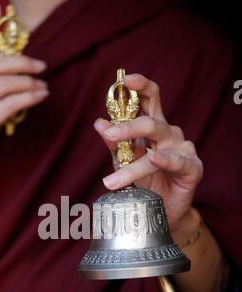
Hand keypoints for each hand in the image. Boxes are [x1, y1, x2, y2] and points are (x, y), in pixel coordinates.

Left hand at [94, 73, 202, 236]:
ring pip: (158, 148)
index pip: (150, 99)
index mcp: (154, 127)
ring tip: (112, 180)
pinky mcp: (193, 169)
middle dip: (128, 126)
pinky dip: (164, 160)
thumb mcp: (125, 161)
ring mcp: (182, 150)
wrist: (163, 211)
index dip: (141, 85)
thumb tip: (99, 123)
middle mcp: (169, 134)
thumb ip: (114, 143)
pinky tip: (154, 158)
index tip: (126, 79)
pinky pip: (178, 162)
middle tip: (109, 135)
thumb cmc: (145, 182)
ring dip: (133, 164)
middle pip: (151, 121)